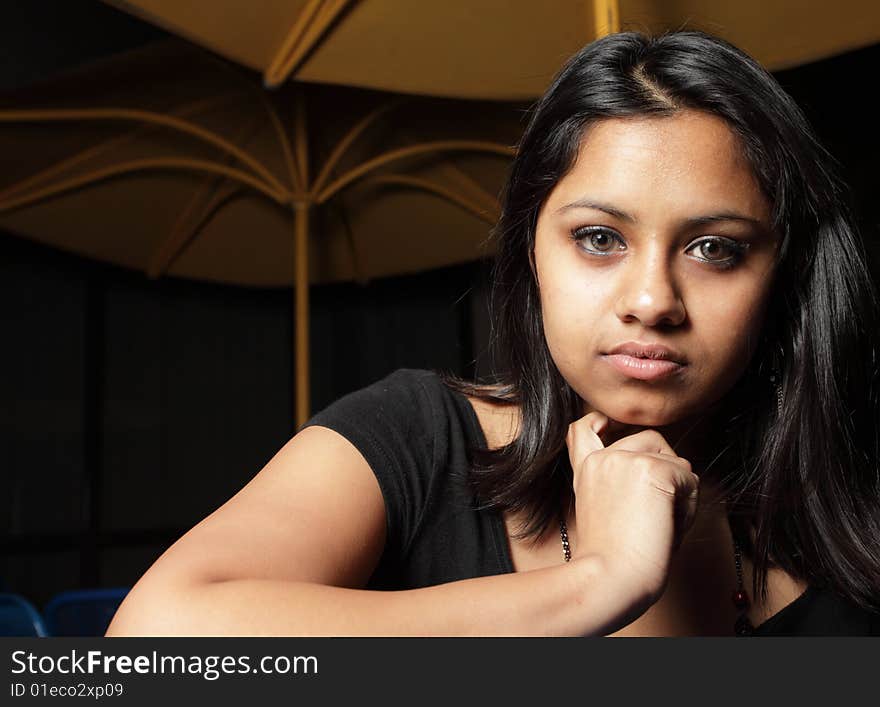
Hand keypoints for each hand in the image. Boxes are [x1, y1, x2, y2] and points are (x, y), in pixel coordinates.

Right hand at [565, 411, 699, 608]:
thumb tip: (657, 462)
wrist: (610, 576)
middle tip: (656, 513)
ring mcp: (627, 459)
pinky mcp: (653, 469)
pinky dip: (688, 507)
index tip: (604, 423)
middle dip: (665, 470)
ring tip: (661, 524)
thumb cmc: (611, 559)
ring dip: (679, 492)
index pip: (584, 429)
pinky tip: (669, 527)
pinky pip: (690, 480)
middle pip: (651, 441)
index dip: (597, 421)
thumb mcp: (601, 510)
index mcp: (588, 470)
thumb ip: (614, 482)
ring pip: (676, 462)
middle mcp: (604, 458)